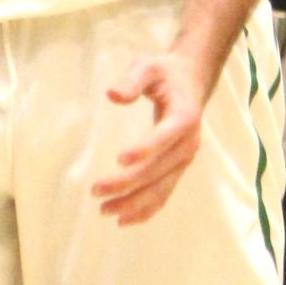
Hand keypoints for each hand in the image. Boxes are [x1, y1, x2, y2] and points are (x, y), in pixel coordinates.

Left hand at [92, 48, 209, 225]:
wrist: (190, 82)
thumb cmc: (165, 73)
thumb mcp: (148, 66)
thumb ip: (132, 80)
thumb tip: (112, 95)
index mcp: (185, 116)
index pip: (165, 137)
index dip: (145, 149)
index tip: (119, 159)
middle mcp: (188, 143)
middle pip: (158, 169)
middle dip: (128, 183)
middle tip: (96, 190)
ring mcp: (185, 159)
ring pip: (161, 188)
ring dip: (134, 203)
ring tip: (104, 210)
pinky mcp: (178, 168)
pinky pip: (164, 194)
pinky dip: (146, 209)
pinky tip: (123, 219)